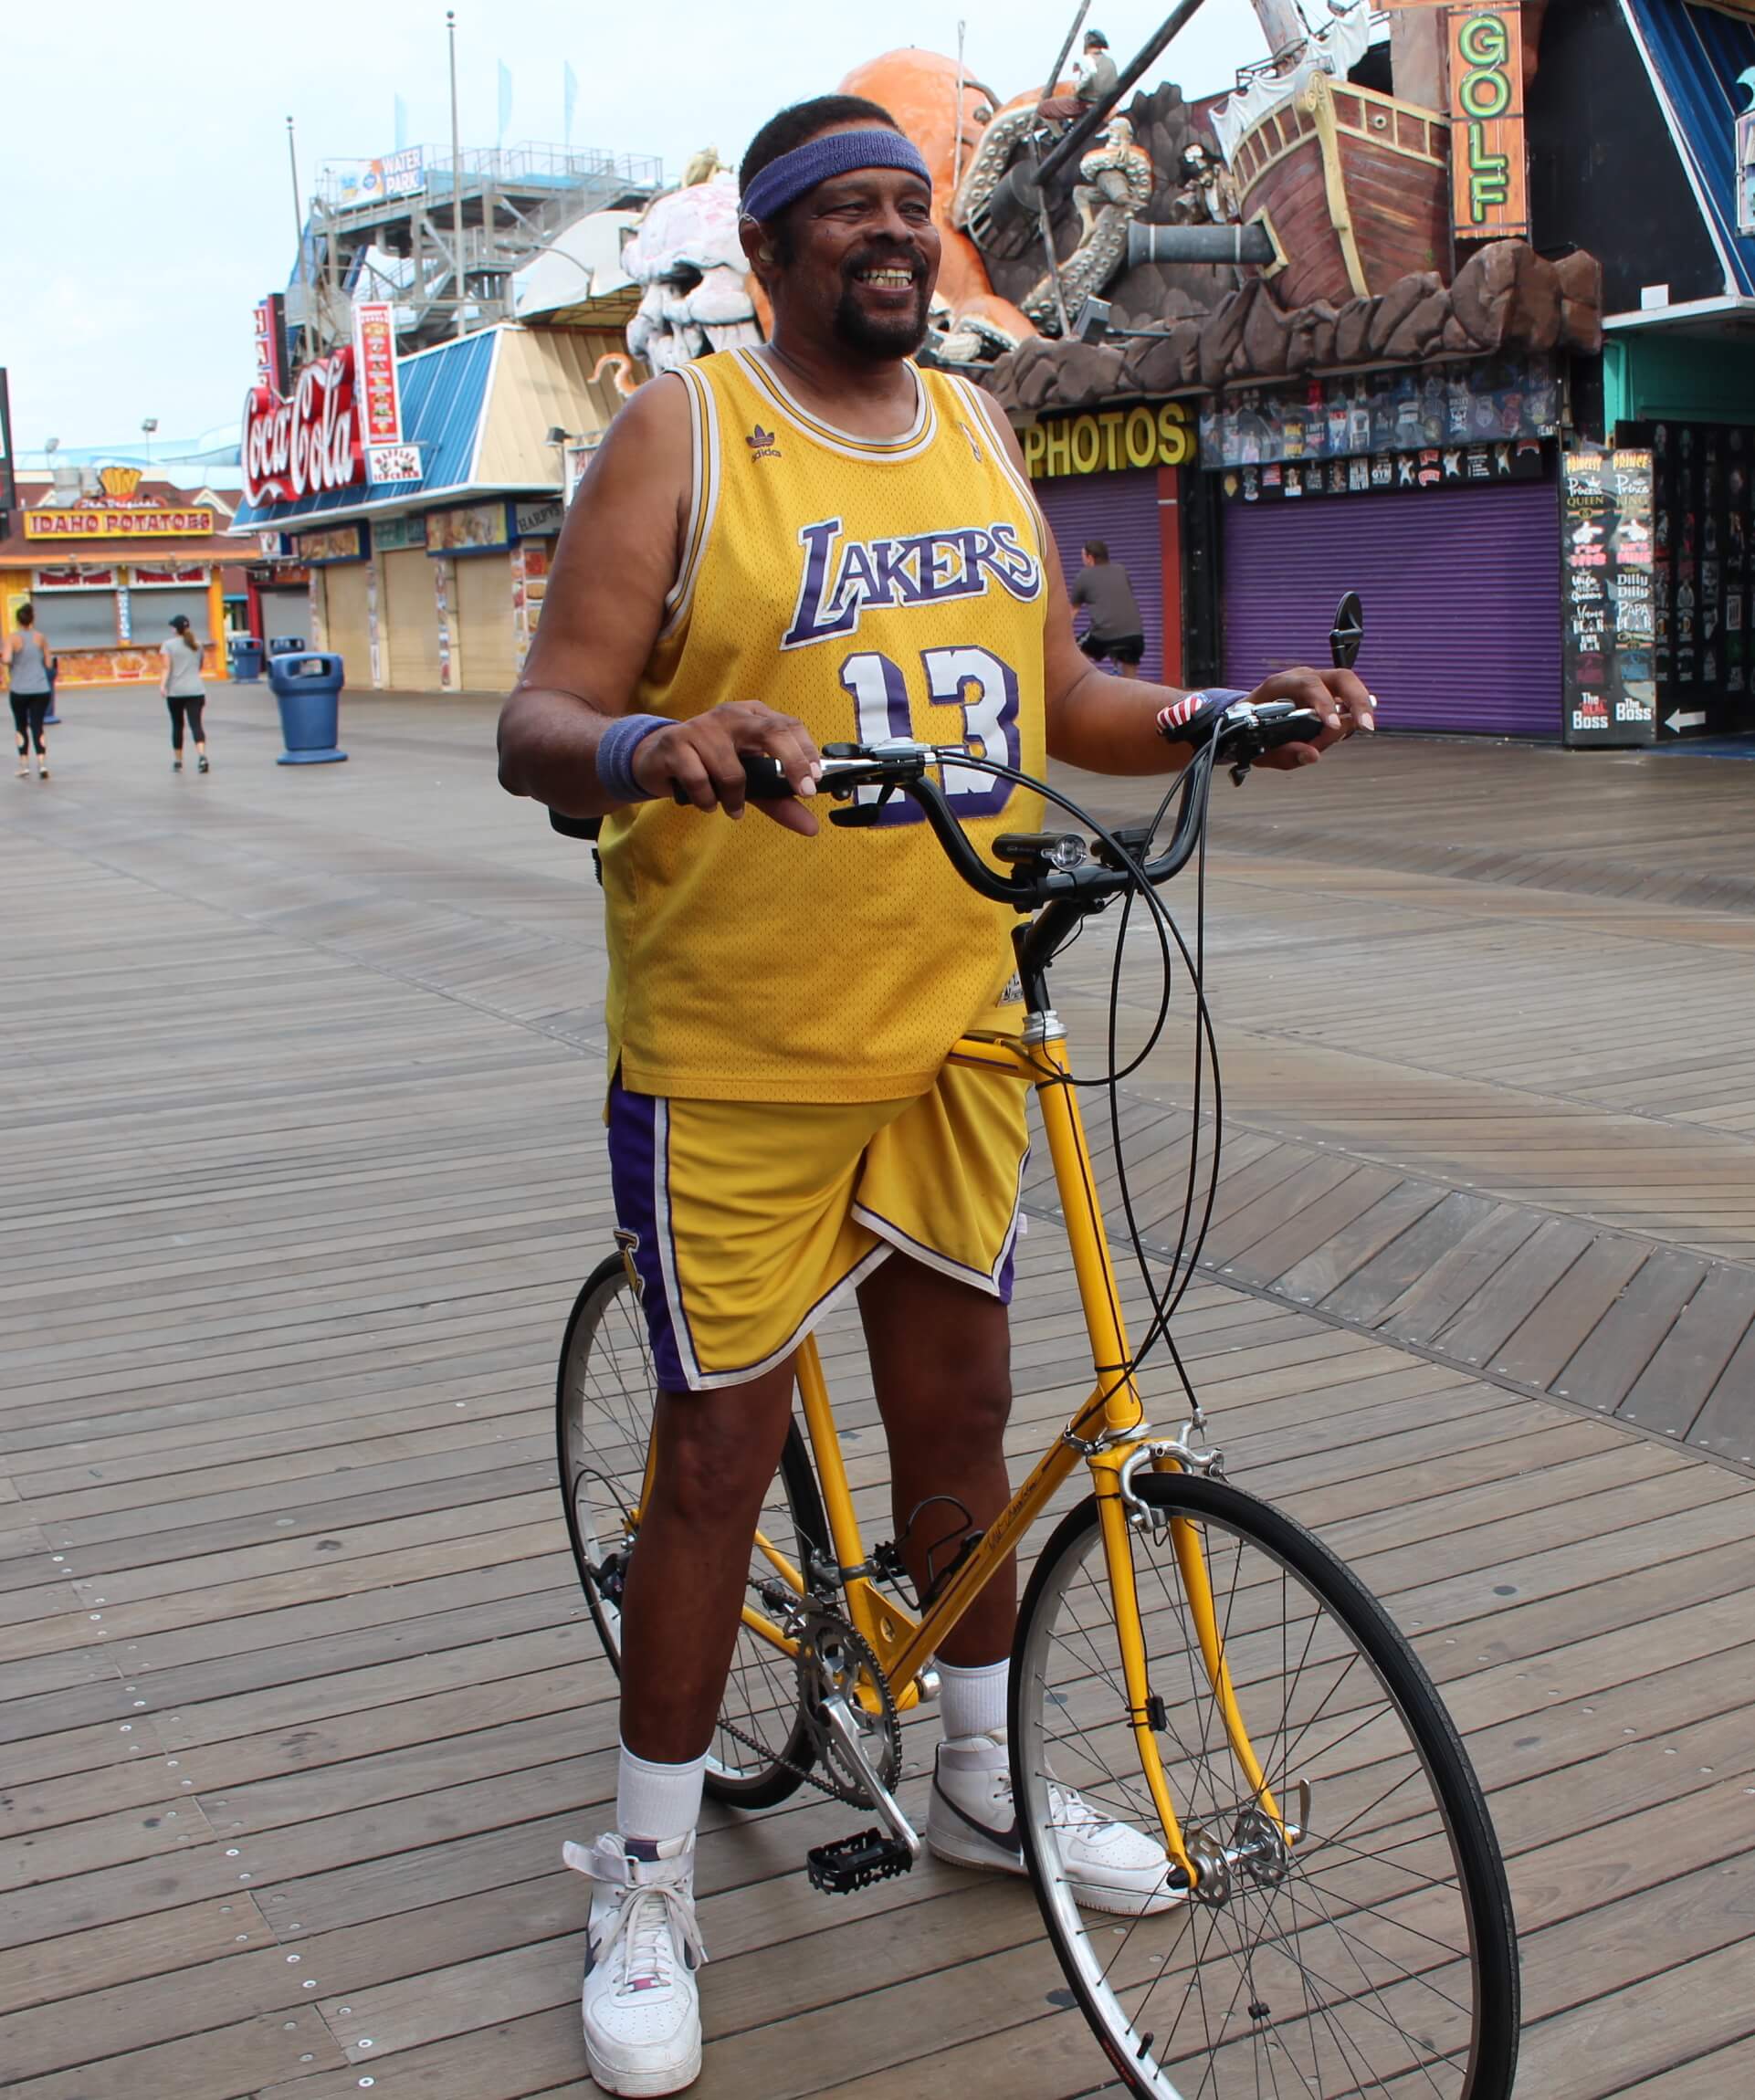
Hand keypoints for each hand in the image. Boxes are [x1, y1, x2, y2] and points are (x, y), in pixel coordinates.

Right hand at [630, 701, 823, 835]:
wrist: (656, 759)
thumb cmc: (709, 766)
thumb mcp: (749, 781)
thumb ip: (779, 800)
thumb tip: (811, 827)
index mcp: (753, 716)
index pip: (789, 725)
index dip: (806, 752)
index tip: (813, 782)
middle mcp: (731, 715)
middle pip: (771, 732)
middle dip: (793, 762)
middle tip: (801, 791)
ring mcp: (702, 726)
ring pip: (732, 770)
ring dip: (734, 798)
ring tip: (731, 808)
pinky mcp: (675, 743)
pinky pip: (700, 779)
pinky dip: (707, 799)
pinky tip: (706, 802)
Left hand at [1246, 668, 1376, 769]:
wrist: (1246, 718)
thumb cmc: (1252, 729)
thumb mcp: (1259, 746)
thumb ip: (1283, 753)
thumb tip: (1312, 755)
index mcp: (1281, 684)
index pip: (1309, 685)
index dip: (1324, 704)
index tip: (1332, 726)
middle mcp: (1304, 678)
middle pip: (1341, 677)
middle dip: (1357, 700)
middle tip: (1366, 725)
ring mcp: (1319, 684)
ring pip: (1350, 686)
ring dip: (1361, 707)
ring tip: (1363, 728)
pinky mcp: (1329, 696)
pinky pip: (1347, 701)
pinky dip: (1353, 715)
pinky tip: (1347, 730)